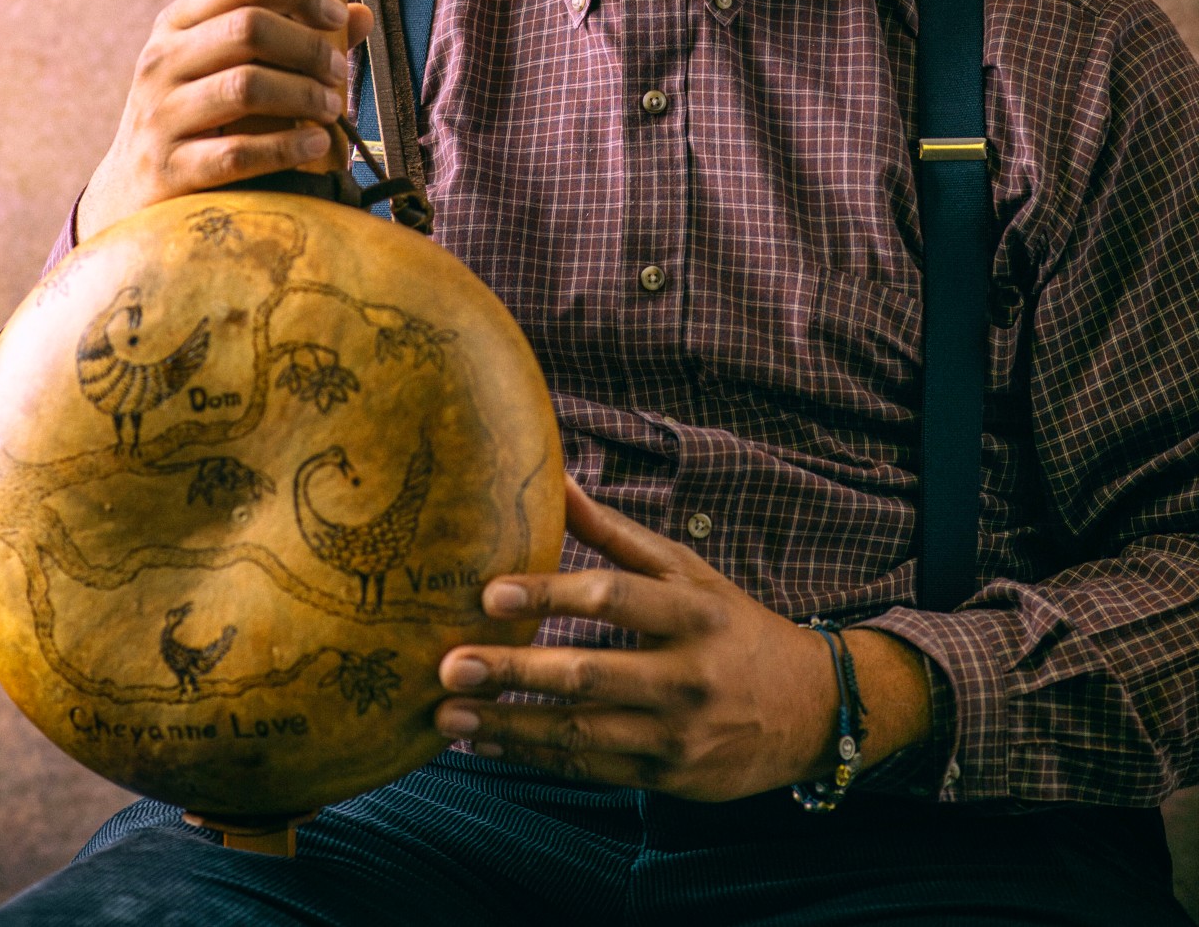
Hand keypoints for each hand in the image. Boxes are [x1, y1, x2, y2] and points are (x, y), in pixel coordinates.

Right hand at [77, 0, 372, 239]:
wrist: (132, 191)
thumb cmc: (198, 119)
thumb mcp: (225, 68)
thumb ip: (291, 39)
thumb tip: (362, 15)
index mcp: (175, 26)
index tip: (334, 16)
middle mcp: (160, 62)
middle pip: (250, 29)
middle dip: (308, 49)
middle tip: (338, 73)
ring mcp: (159, 115)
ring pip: (245, 86)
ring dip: (303, 95)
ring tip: (331, 109)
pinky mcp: (168, 169)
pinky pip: (238, 152)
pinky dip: (287, 146)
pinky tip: (315, 143)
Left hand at [436, 478, 928, 799]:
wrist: (809, 709)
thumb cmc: (731, 624)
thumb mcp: (687, 569)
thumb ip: (615, 533)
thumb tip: (556, 480)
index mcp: (692, 610)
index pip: (614, 596)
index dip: (551, 594)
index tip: (491, 592)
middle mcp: (687, 673)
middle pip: (588, 673)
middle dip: (513, 671)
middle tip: (450, 663)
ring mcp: (677, 732)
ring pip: (580, 733)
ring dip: (508, 724)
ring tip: (445, 713)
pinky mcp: (667, 776)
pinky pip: (589, 768)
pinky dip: (532, 756)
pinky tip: (485, 742)